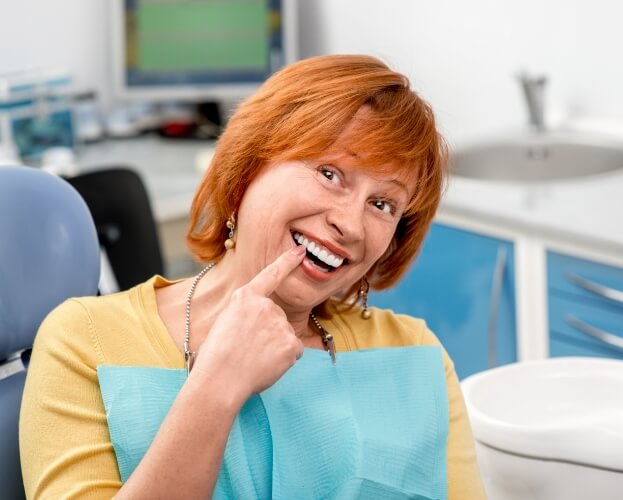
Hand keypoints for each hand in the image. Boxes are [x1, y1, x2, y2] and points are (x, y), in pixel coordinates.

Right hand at [189, 245, 305, 401]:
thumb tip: (259, 325)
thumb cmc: (215, 357)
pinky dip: (284, 359)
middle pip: (276, 316)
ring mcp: (280, 324)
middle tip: (247, 349)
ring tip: (253, 359)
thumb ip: (246, 314)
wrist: (219, 381)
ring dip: (274, 346)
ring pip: (284, 334)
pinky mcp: (291, 343)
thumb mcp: (224, 322)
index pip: (271, 274)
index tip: (300, 251)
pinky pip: (294, 350)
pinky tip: (266, 365)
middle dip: (267, 332)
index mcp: (245, 297)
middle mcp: (266, 306)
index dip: (287, 261)